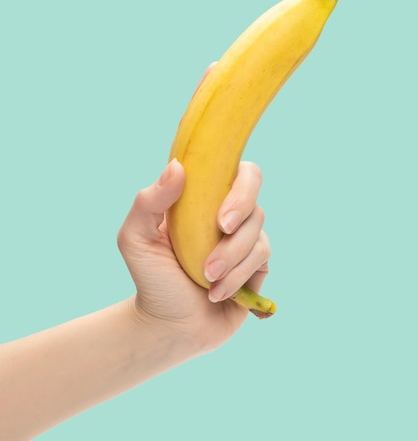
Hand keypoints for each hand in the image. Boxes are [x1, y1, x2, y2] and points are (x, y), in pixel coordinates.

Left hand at [117, 159, 270, 352]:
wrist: (168, 327)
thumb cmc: (151, 278)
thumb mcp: (136, 239)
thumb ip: (149, 201)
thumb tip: (177, 166)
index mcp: (200, 197)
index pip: (229, 167)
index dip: (234, 177)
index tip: (217, 205)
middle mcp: (225, 211)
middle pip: (253, 188)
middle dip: (240, 209)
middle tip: (222, 229)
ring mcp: (244, 237)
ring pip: (256, 230)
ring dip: (231, 256)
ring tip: (206, 278)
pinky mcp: (256, 265)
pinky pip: (261, 258)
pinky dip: (237, 276)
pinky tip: (216, 293)